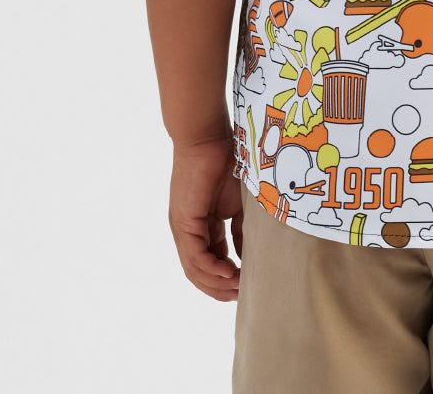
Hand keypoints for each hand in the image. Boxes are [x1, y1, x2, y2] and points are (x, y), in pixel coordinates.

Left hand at [168, 137, 242, 300]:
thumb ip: (242, 228)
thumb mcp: (240, 202)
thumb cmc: (227, 160)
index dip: (229, 276)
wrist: (208, 136)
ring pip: (195, 269)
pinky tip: (230, 273)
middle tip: (243, 297)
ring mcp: (183, 227)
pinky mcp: (183, 222)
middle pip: (200, 272)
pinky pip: (194, 256)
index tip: (249, 285)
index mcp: (203, 224)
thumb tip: (249, 255)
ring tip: (238, 290)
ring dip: (217, 283)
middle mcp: (189, 230)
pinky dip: (212, 269)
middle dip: (221, 288)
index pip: (213, 260)